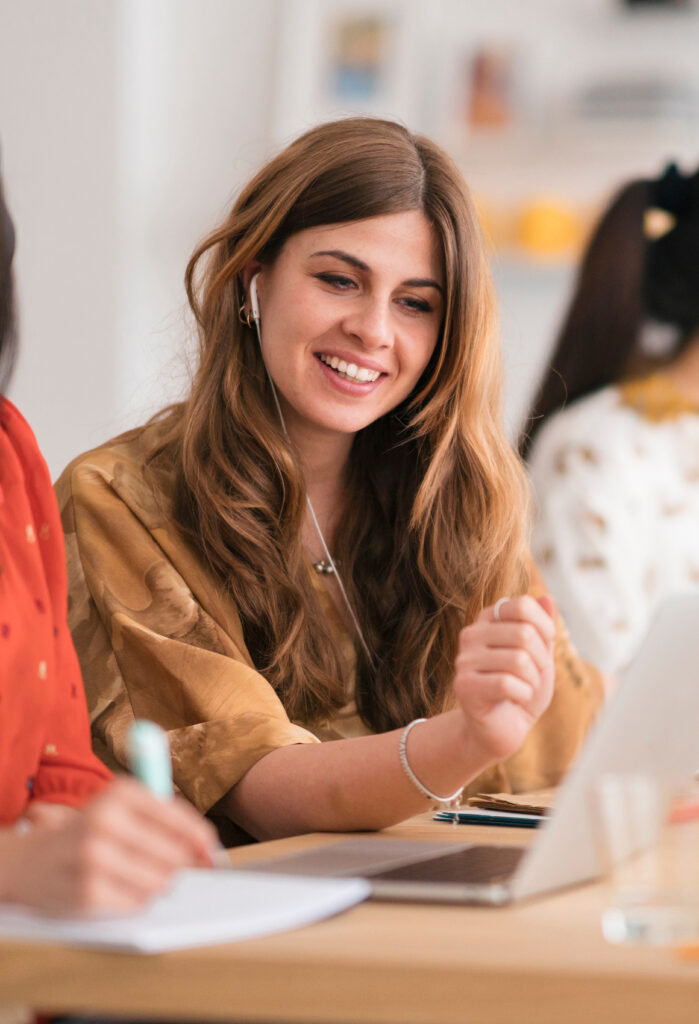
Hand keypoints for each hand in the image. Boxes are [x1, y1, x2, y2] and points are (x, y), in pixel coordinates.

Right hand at [0, 777, 218, 914]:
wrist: (31, 861)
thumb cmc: (89, 831)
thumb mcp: (122, 807)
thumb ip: (167, 818)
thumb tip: (209, 846)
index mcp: (120, 792)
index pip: (179, 818)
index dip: (202, 838)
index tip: (211, 851)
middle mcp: (105, 822)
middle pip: (174, 854)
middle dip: (179, 864)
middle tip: (167, 864)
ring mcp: (93, 859)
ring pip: (160, 882)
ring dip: (158, 883)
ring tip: (136, 872)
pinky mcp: (86, 894)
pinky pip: (138, 903)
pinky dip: (136, 899)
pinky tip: (119, 886)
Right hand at [452, 595, 555, 764]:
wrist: (501, 729)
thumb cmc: (521, 690)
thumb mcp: (540, 657)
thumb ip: (543, 629)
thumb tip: (546, 598)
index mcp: (488, 620)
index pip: (521, 605)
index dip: (544, 626)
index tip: (545, 645)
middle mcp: (471, 634)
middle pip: (523, 633)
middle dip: (541, 660)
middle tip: (534, 676)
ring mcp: (464, 659)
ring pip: (518, 660)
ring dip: (532, 680)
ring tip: (525, 688)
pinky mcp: (464, 685)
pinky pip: (506, 683)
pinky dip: (523, 694)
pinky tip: (516, 699)